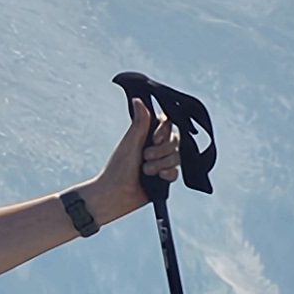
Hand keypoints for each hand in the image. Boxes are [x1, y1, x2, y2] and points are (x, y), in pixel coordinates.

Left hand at [93, 93, 181, 219]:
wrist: (116, 194)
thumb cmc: (118, 167)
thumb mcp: (131, 142)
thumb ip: (140, 122)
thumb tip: (138, 99)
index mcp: (146, 135)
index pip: (167, 125)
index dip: (164, 132)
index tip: (154, 139)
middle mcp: (155, 147)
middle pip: (175, 141)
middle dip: (161, 151)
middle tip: (145, 156)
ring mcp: (161, 162)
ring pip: (177, 157)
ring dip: (161, 164)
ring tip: (146, 170)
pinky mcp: (164, 178)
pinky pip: (176, 172)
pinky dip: (167, 174)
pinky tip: (157, 178)